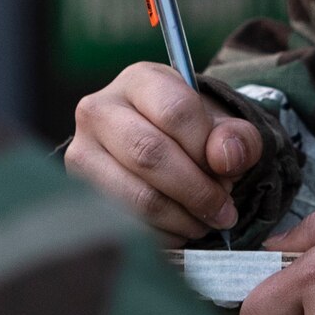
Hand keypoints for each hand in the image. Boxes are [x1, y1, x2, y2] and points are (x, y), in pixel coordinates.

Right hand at [65, 61, 262, 238]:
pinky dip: (160, 234)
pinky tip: (178, 228)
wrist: (153, 144)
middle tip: (223, 211)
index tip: (229, 173)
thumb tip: (226, 159)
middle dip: (196, 190)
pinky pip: (122, 224)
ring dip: (180, 218)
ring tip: (204, 221)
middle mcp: (99, 110)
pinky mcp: (77, 192)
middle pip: (150, 154)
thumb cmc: (189, 132)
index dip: (206, 149)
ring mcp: (81, 152)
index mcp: (139, 80)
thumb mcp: (220, 123)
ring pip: (135, 195)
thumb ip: (236, 136)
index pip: (175, 111)